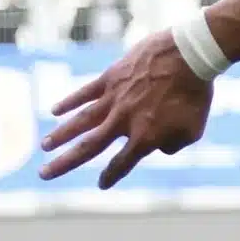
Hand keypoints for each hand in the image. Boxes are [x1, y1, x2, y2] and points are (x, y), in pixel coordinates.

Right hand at [38, 29, 213, 184]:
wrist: (189, 56)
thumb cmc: (196, 96)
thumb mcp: (192, 130)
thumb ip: (173, 145)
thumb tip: (158, 148)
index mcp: (144, 138)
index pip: (121, 163)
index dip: (111, 176)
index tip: (102, 184)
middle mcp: (123, 121)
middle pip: (89, 147)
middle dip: (65, 163)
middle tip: (44, 174)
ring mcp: (114, 98)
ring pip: (81, 121)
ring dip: (61, 135)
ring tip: (45, 146)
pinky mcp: (111, 77)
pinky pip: (85, 92)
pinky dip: (70, 102)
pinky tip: (55, 110)